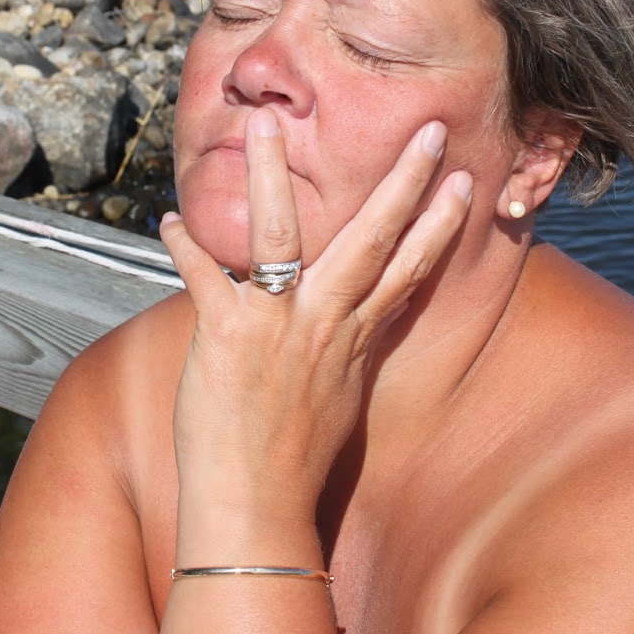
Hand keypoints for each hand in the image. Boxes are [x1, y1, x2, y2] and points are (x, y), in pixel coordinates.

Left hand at [159, 108, 473, 539]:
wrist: (256, 509)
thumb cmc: (295, 463)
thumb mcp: (340, 401)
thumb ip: (346, 351)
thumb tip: (352, 325)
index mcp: (354, 339)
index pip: (408, 271)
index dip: (439, 226)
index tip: (465, 185)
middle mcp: (323, 324)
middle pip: (372, 239)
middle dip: (405, 181)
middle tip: (431, 131)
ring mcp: (277, 325)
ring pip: (281, 234)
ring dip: (272, 176)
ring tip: (268, 125)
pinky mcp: (227, 334)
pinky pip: (202, 274)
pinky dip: (183, 245)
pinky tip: (168, 216)